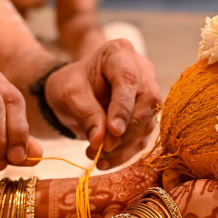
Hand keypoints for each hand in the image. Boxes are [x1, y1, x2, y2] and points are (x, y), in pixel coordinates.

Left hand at [45, 39, 161, 169]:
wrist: (73, 92)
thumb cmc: (70, 84)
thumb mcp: (69, 94)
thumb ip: (86, 114)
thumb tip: (101, 142)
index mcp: (120, 54)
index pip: (128, 80)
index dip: (123, 107)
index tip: (113, 132)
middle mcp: (141, 71)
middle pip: (147, 102)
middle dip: (126, 130)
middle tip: (103, 149)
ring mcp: (146, 94)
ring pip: (147, 123)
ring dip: (123, 146)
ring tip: (96, 157)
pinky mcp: (146, 117)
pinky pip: (141, 138)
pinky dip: (123, 154)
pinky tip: (104, 163)